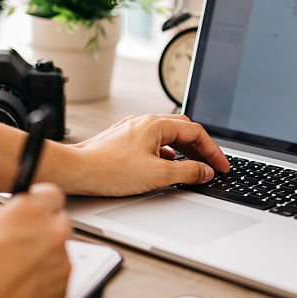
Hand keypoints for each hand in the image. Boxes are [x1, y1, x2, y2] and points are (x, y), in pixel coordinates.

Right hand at [0, 184, 70, 297]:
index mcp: (31, 214)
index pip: (51, 194)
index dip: (37, 199)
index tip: (29, 206)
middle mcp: (53, 238)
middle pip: (58, 222)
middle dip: (40, 227)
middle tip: (14, 241)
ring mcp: (60, 269)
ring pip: (58, 254)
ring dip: (41, 257)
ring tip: (8, 272)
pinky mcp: (61, 296)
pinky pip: (56, 282)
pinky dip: (42, 283)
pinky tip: (15, 291)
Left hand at [63, 114, 229, 195]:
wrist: (76, 170)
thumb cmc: (108, 170)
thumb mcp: (157, 175)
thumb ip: (187, 172)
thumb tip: (205, 171)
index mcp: (156, 125)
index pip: (196, 132)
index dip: (213, 150)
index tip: (221, 166)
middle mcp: (145, 122)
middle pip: (183, 130)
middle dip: (201, 148)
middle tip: (210, 165)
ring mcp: (133, 129)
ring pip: (168, 136)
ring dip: (184, 150)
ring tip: (192, 167)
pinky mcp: (124, 140)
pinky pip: (154, 142)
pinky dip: (167, 153)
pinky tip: (166, 166)